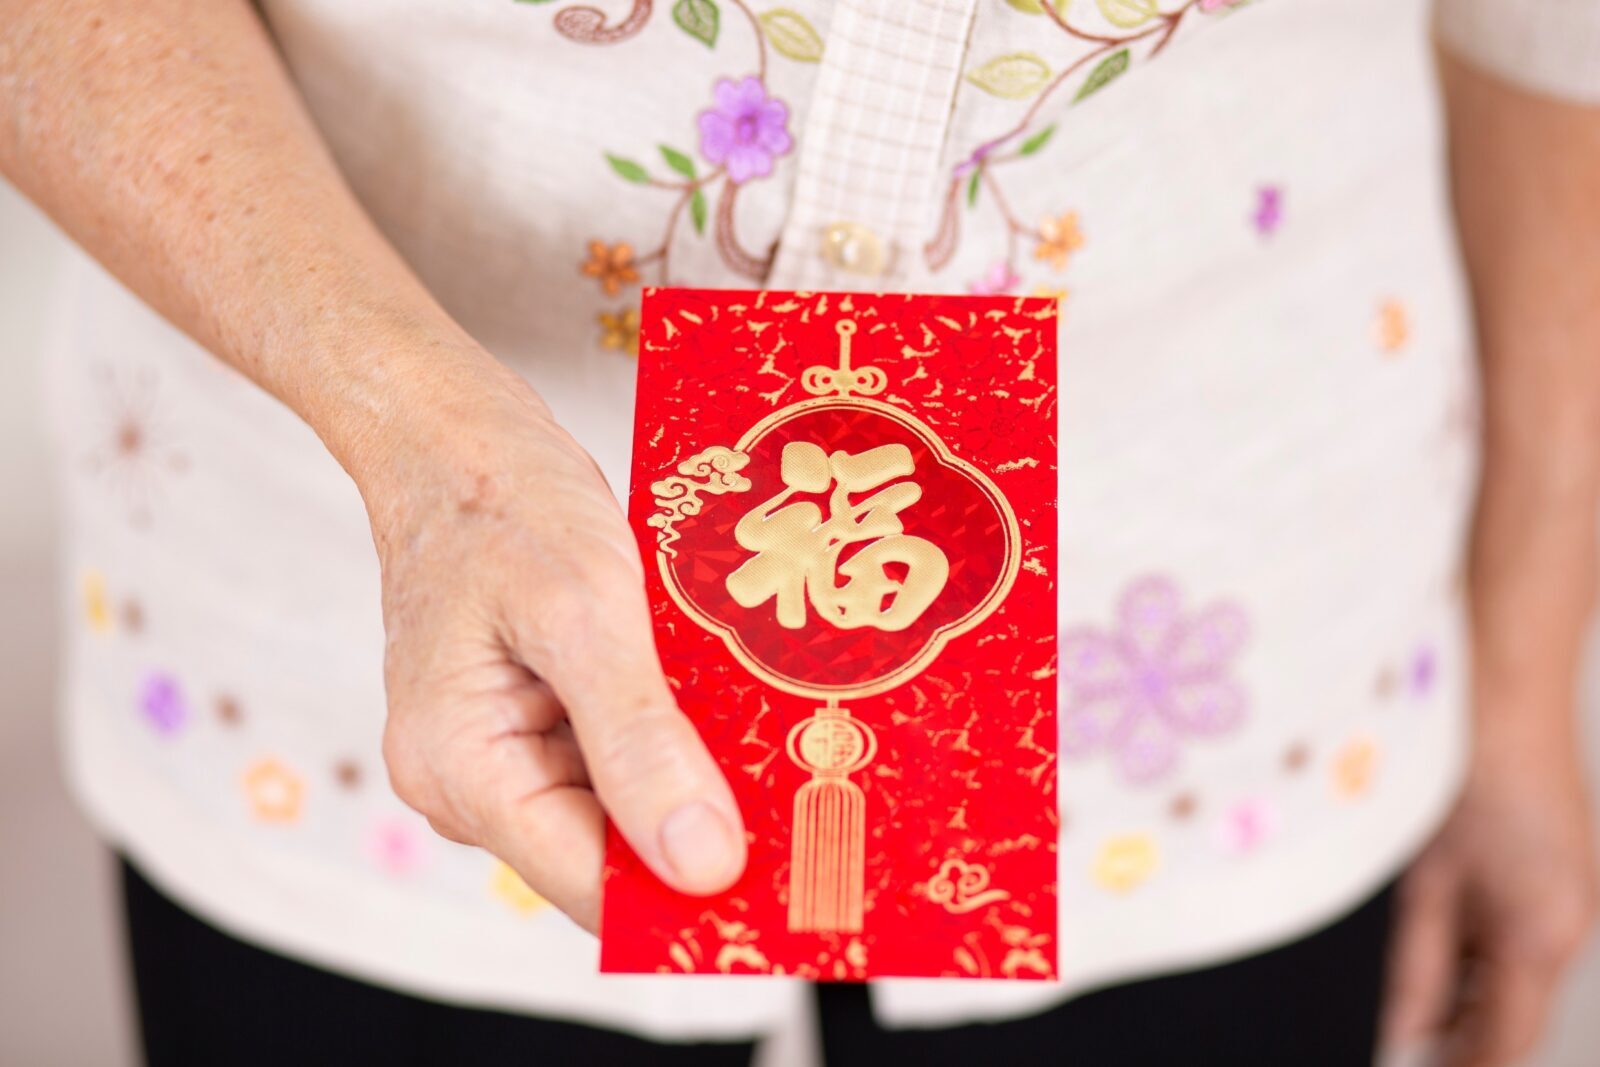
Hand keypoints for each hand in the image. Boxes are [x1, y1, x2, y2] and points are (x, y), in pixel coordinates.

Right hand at [356, 347, 746, 931]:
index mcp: (463, 773)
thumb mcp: (582, 612)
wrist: (451, 429)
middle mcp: (476, 782)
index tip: (796, 872)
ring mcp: (507, 752)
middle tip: (813, 794)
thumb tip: (700, 867)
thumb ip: (638, 744)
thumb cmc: (499, 499)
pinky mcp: (540, 717)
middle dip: (708, 829)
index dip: (693, 890)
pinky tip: (735, 704)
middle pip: (614, 854)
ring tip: (786, 744)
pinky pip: (622, 754)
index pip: (594, 888)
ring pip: (628, 804)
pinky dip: (680, 733)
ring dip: (702, 777)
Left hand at [1385, 705, 1597, 1065]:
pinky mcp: (1567, 871)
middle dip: (1459, 1028)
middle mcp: (1571, 927)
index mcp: (1539, 939)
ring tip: (1406, 974)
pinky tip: (1437, 922)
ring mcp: (1576, 898)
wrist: (1505, 693)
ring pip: (1517, 971)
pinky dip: (1481, 942)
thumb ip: (1416, 964)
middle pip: (1514, 1010)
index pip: (1505, 1042)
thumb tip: (1404, 1027)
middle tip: (1398, 1028)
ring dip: (1467, 984)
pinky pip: (1524, 931)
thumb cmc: (1461, 772)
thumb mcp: (1423, 880)